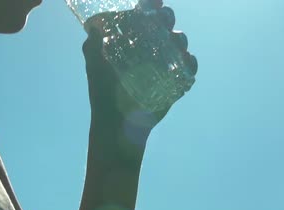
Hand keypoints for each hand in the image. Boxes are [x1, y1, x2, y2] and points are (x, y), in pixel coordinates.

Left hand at [82, 0, 197, 136]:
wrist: (118, 124)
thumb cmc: (104, 93)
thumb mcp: (95, 67)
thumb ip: (92, 47)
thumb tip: (93, 28)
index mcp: (132, 41)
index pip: (144, 17)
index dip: (151, 6)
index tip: (154, 2)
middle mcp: (149, 49)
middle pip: (165, 26)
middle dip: (167, 19)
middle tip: (164, 22)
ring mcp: (163, 65)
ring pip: (179, 44)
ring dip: (180, 40)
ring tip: (175, 44)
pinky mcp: (174, 82)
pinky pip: (188, 68)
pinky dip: (190, 63)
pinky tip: (185, 62)